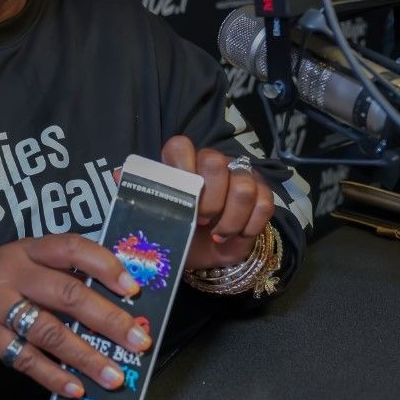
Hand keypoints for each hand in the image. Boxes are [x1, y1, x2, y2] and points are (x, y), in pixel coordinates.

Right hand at [0, 235, 151, 398]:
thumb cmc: (9, 283)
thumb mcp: (31, 265)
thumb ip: (67, 275)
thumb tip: (123, 304)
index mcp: (30, 249)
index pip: (71, 248)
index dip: (104, 265)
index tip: (133, 289)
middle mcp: (12, 273)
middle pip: (66, 294)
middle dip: (108, 319)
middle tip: (138, 341)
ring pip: (49, 332)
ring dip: (86, 357)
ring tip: (115, 377)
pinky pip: (26, 360)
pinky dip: (54, 376)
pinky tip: (78, 389)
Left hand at [161, 135, 274, 269]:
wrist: (207, 252)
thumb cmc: (183, 232)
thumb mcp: (165, 222)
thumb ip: (154, 203)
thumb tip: (135, 183)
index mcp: (185, 164)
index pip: (180, 146)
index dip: (181, 169)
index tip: (181, 199)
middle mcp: (213, 165)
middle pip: (214, 161)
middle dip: (208, 200)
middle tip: (201, 220)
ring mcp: (240, 176)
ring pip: (242, 187)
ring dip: (230, 220)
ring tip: (218, 234)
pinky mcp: (263, 194)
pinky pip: (264, 204)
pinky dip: (249, 226)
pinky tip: (238, 234)